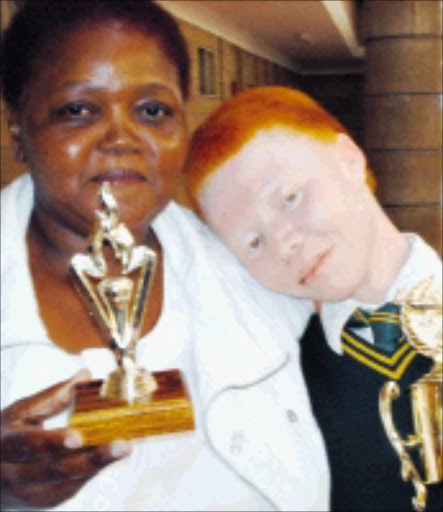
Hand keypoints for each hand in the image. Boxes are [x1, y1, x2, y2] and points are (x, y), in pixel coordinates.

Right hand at [1, 369, 130, 508]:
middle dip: (89, 459)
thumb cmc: (7, 436)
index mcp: (4, 445)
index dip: (52, 442)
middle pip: (52, 471)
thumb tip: (86, 375)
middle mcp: (12, 475)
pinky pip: (70, 488)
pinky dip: (91, 472)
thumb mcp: (21, 412)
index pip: (27, 445)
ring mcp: (27, 494)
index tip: (78, 436)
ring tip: (123, 447)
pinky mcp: (43, 501)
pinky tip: (110, 456)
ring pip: (66, 483)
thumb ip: (52, 397)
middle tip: (120, 445)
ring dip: (97, 465)